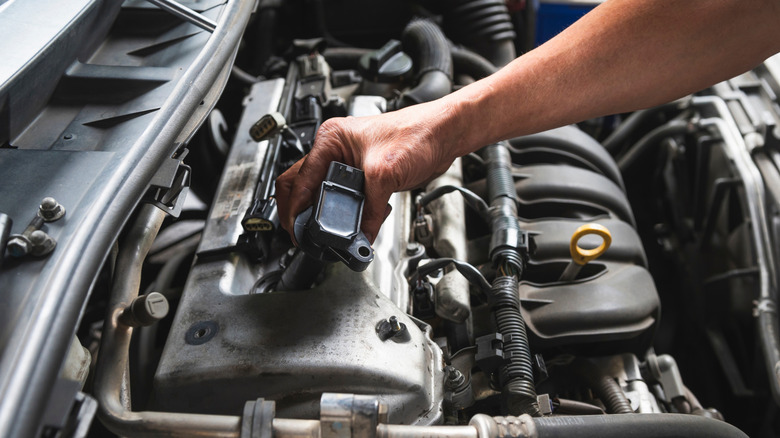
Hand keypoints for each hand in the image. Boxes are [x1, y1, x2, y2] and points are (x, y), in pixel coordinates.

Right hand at [276, 100, 458, 243]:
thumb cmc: (418, 134)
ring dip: (320, 213)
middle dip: (298, 211)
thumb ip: (370, 209)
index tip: (297, 231)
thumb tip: (361, 235)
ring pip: (321, 193)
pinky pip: (343, 198)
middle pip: (302, 185)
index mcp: (331, 139)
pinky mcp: (363, 175)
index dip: (294, 208)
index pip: (299, 178)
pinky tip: (346, 224)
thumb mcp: (385, 174)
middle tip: (300, 235)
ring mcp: (348, 163)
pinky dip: (341, 213)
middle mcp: (335, 150)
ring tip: (321, 233)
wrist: (444, 134)